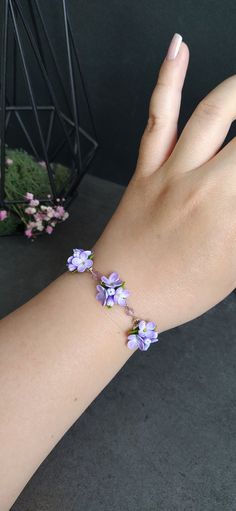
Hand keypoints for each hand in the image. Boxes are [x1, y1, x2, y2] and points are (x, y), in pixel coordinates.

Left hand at [93, 36, 235, 333]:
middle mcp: (208, 189)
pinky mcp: (145, 166)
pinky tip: (180, 48)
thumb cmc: (180, 291)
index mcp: (233, 220)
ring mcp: (172, 172)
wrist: (120, 297)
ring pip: (216, 112)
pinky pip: (158, 115)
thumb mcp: (234, 268)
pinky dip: (169, 77)